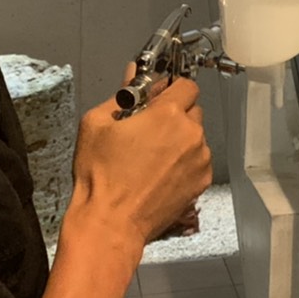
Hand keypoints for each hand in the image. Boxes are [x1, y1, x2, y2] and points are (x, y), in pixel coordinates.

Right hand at [69, 79, 212, 250]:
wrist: (110, 223)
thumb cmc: (100, 176)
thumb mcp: (97, 124)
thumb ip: (122, 94)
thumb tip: (133, 74)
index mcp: (168, 114)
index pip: (186, 85)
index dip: (170, 89)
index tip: (157, 98)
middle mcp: (192, 134)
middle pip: (193, 111)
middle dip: (174, 115)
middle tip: (148, 130)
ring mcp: (200, 159)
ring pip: (196, 138)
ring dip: (180, 141)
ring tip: (151, 158)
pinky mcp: (202, 181)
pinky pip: (197, 162)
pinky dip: (184, 164)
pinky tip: (160, 175)